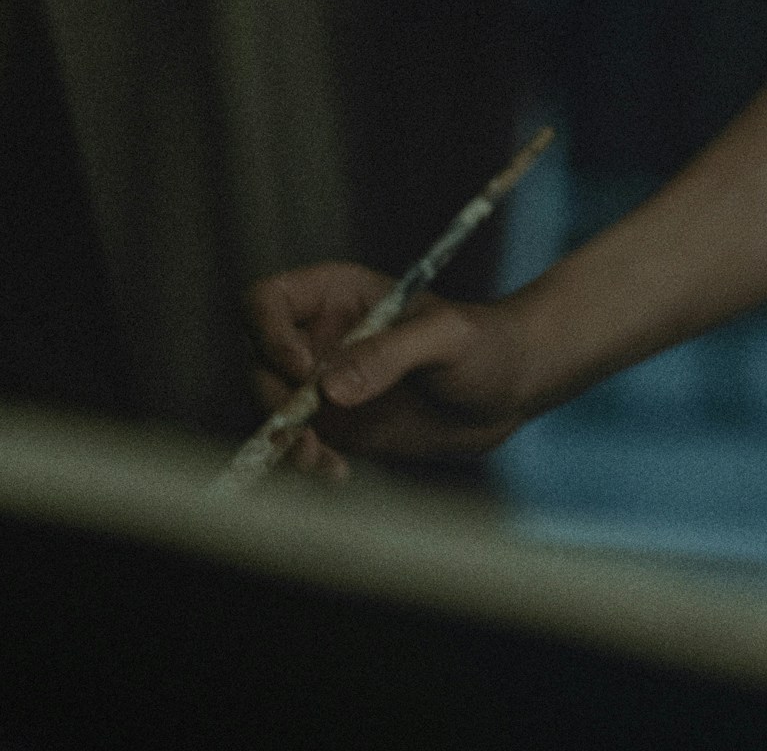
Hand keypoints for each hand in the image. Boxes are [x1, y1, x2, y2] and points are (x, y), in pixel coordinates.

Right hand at [243, 262, 533, 478]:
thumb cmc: (484, 343)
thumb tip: (329, 389)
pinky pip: (298, 445)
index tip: (303, 371)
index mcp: (335, 294)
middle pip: (258, 362)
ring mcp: (323, 383)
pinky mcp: (336, 426)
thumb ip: (390, 353)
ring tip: (320, 463)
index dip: (268, 334)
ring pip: (270, 408)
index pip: (267, 302)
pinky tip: (337, 473)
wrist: (509, 390)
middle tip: (305, 434)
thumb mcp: (447, 337)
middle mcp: (319, 337)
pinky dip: (306, 463)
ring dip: (283, 440)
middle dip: (272, 400)